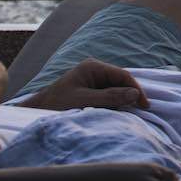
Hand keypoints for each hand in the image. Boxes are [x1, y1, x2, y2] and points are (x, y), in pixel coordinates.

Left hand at [20, 58, 148, 111]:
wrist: (36, 113)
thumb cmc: (56, 105)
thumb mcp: (84, 101)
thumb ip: (109, 97)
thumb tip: (134, 94)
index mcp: (93, 67)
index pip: (122, 75)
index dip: (136, 89)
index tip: (144, 105)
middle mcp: (94, 71)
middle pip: (121, 81)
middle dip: (130, 95)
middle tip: (140, 110)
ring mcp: (92, 80)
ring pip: (116, 89)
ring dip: (122, 101)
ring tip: (128, 113)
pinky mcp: (90, 90)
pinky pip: (109, 95)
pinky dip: (114, 104)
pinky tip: (116, 112)